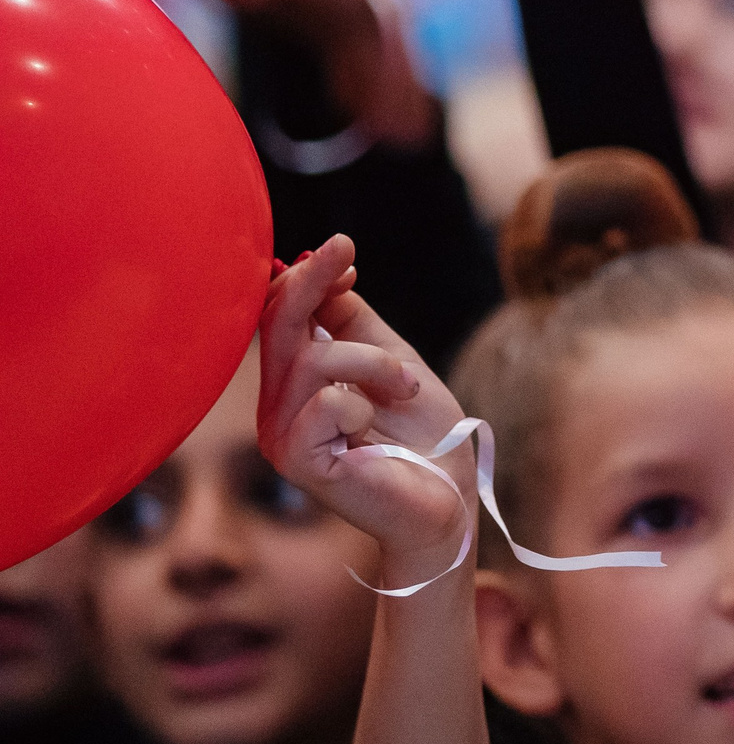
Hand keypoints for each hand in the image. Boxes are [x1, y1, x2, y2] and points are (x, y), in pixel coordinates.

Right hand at [259, 236, 471, 576]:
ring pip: (312, 359)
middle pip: (278, 328)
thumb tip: (329, 268)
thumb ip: (353, 319)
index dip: (304, 279)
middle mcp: (276, 408)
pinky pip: (325, 402)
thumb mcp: (390, 360)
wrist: (447, 494)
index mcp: (294, 383)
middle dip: (311, 282)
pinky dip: (362, 402)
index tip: (343, 250)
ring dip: (375, 362)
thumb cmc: (419, 433)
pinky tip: (373, 428)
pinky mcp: (300, 463)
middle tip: (343, 249)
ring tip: (407, 389)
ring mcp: (282, 437)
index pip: (277, 319)